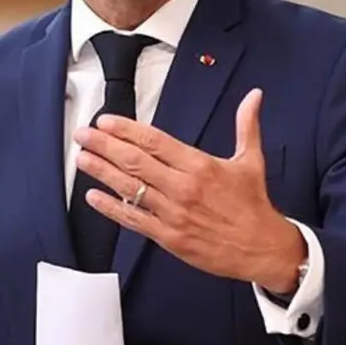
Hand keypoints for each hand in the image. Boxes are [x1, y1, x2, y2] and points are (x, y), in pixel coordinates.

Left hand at [73, 88, 305, 293]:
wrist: (262, 248)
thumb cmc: (254, 206)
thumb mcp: (252, 160)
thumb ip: (247, 125)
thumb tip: (254, 96)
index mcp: (200, 166)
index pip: (155, 141)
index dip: (127, 130)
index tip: (106, 121)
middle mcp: (183, 188)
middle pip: (136, 161)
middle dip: (105, 145)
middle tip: (84, 134)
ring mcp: (173, 213)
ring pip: (130, 188)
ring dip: (102, 172)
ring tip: (82, 158)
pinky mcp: (169, 237)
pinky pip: (134, 220)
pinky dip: (111, 208)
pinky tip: (94, 197)